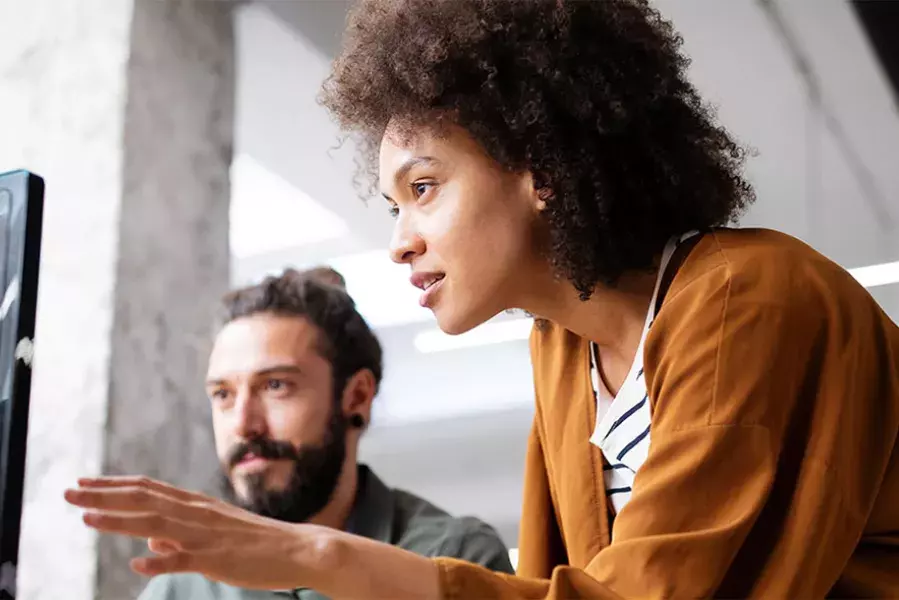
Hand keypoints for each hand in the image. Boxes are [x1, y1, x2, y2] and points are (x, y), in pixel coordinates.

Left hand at [63, 476, 333, 590]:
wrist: (297, 549)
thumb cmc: (255, 544)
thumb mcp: (214, 533)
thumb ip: (179, 536)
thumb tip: (149, 541)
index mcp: (196, 505)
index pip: (147, 488)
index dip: (113, 485)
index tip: (82, 482)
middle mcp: (197, 513)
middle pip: (143, 499)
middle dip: (103, 495)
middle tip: (68, 492)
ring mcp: (206, 534)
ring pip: (156, 522)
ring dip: (120, 520)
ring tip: (86, 517)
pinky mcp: (217, 558)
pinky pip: (184, 559)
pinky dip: (160, 560)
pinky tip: (137, 563)